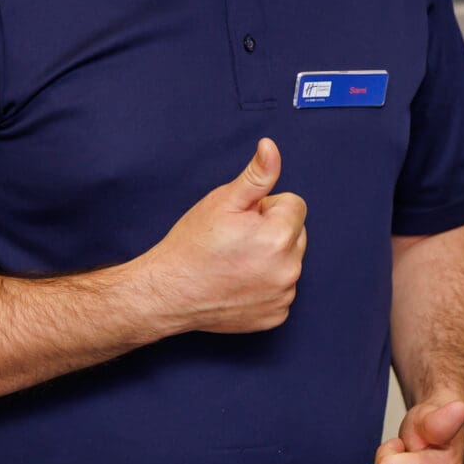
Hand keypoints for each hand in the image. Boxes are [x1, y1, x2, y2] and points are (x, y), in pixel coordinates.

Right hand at [138, 138, 307, 335]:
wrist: (167, 293)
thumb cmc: (192, 245)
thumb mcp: (223, 201)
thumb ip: (256, 175)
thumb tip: (271, 147)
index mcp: (279, 236)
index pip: (294, 204)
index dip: (266, 207)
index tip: (242, 219)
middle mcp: (288, 269)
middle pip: (295, 233)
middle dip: (272, 230)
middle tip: (237, 240)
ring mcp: (283, 296)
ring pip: (289, 261)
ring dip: (271, 257)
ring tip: (236, 262)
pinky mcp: (275, 316)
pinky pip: (282, 289)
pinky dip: (266, 285)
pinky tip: (238, 283)